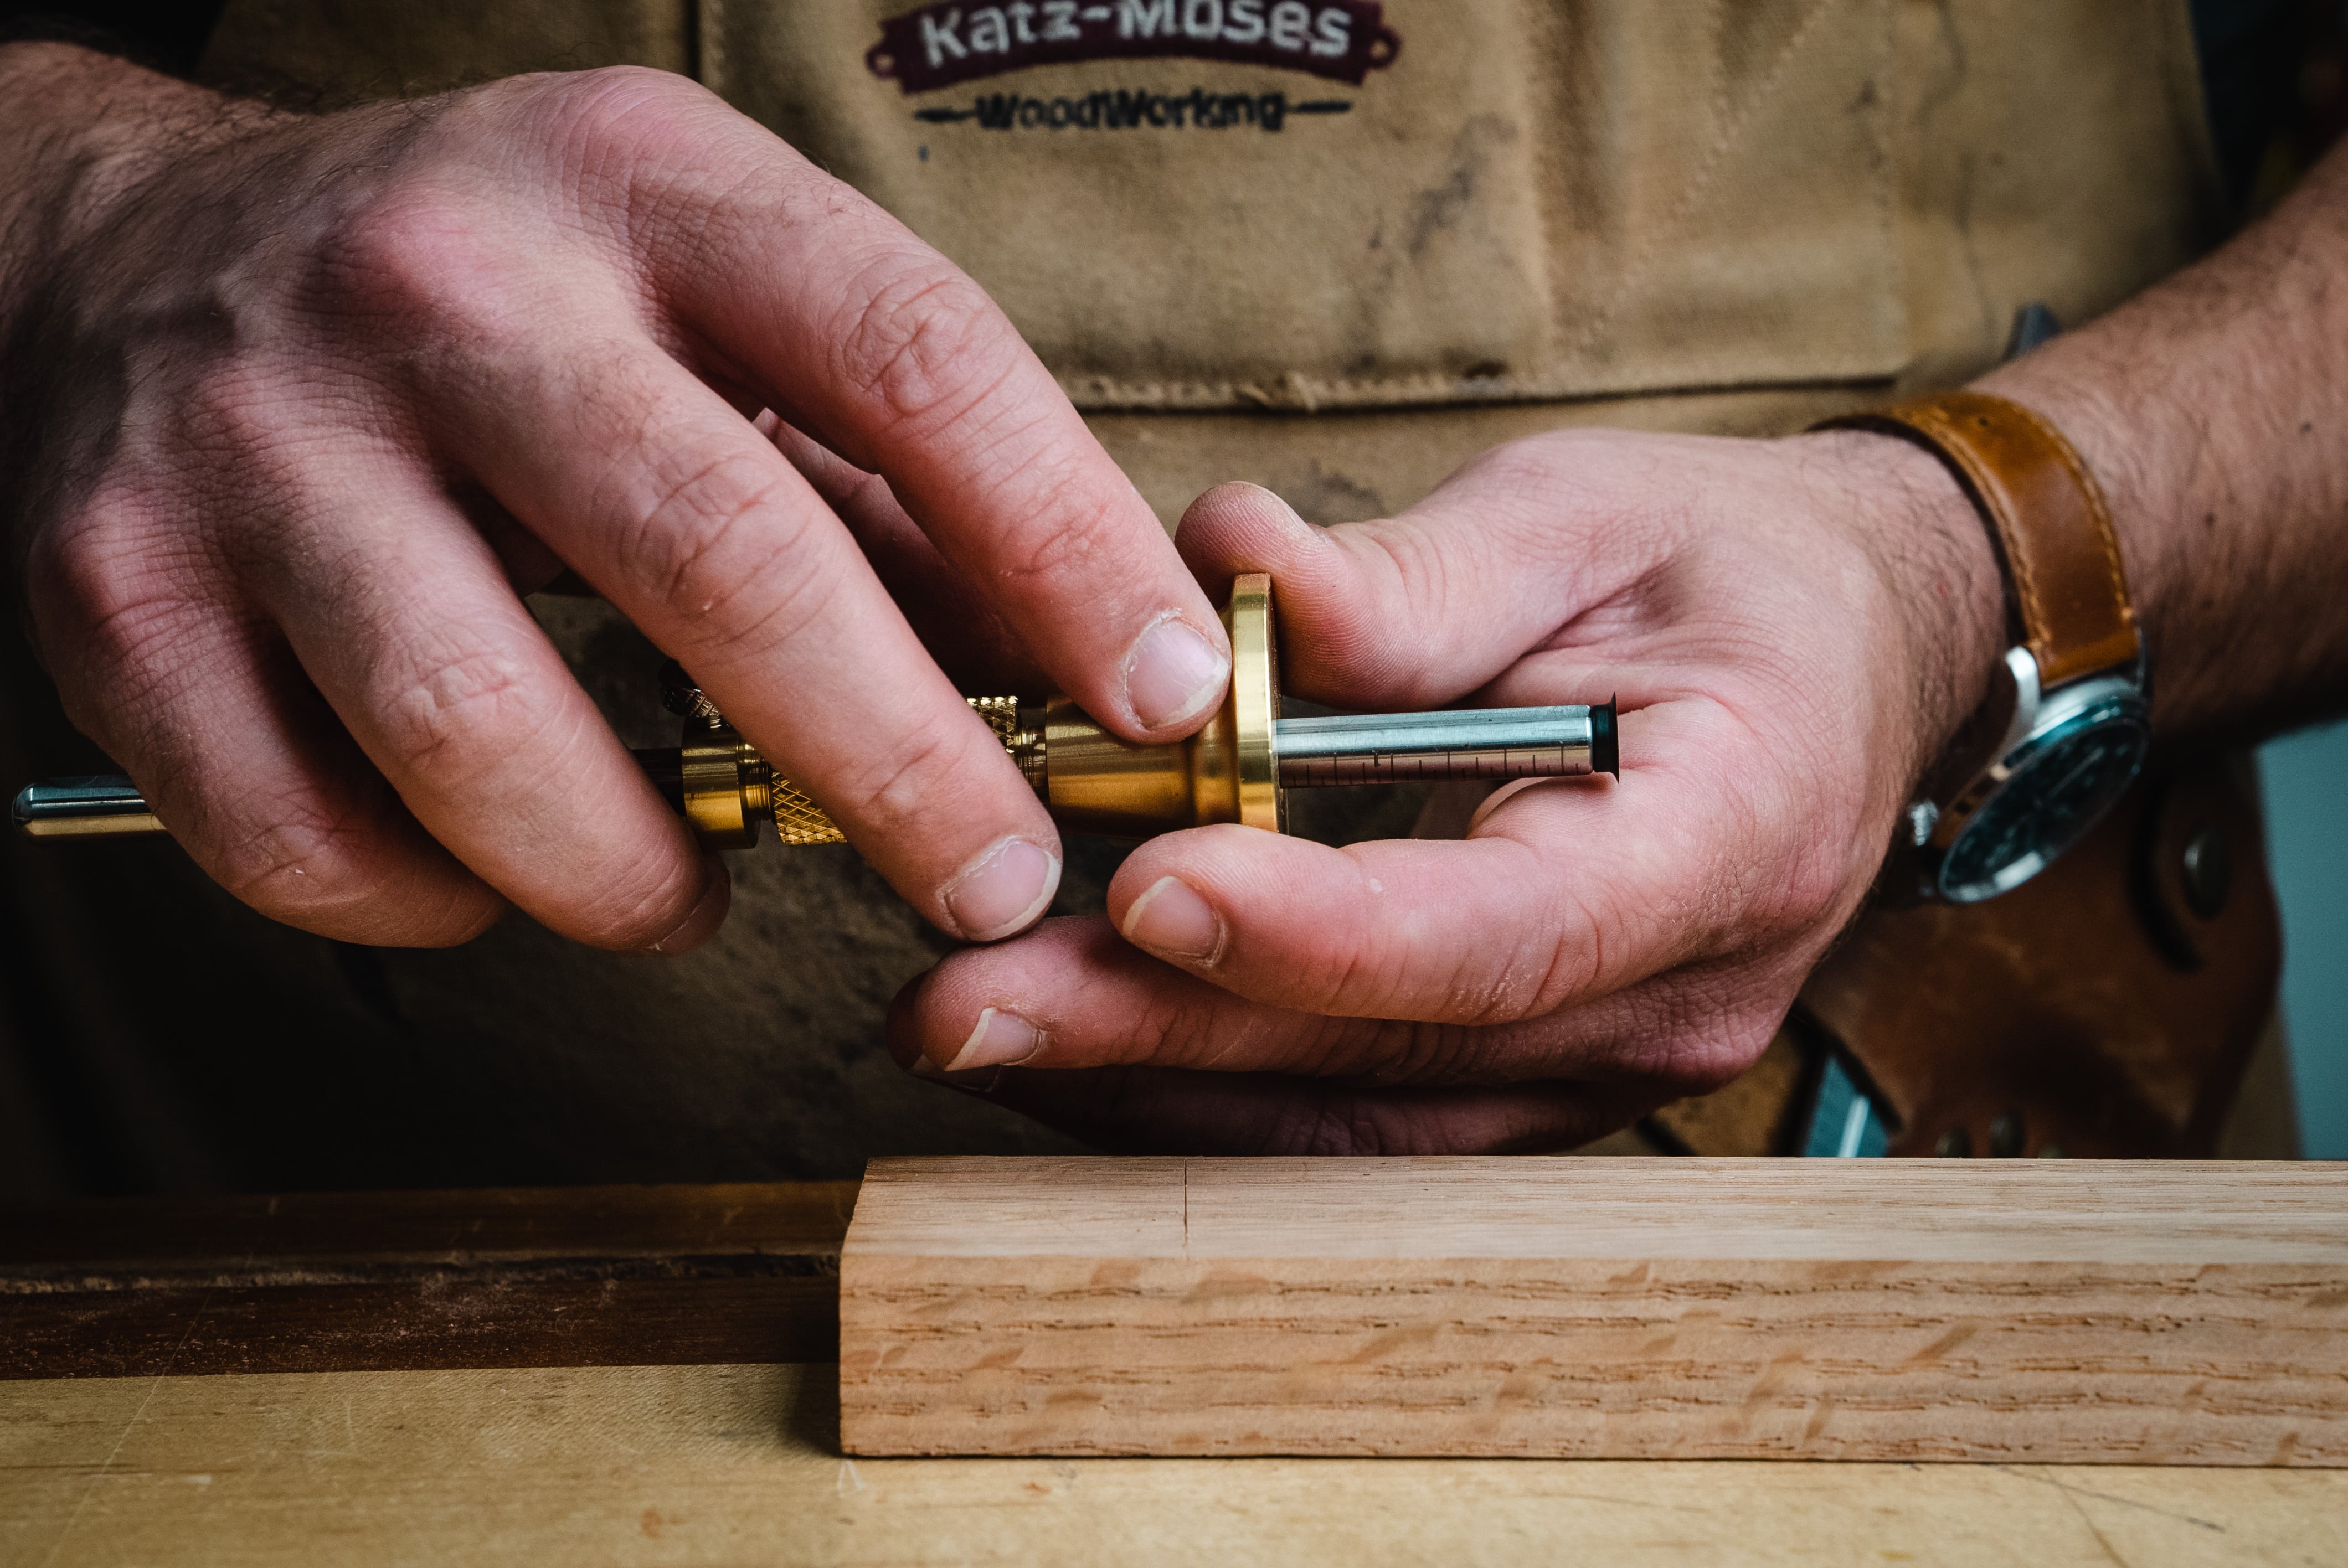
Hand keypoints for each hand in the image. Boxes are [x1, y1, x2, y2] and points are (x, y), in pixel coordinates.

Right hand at [2, 47, 1228, 949]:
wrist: (142, 254)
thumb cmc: (500, 309)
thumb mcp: (710, 305)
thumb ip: (902, 484)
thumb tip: (1104, 673)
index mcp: (641, 188)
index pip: (910, 360)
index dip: (1063, 547)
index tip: (1166, 695)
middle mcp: (444, 293)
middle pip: (717, 561)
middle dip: (896, 765)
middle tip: (995, 877)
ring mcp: (258, 445)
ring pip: (486, 734)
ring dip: (637, 871)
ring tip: (699, 888)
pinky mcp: (117, 596)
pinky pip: (305, 834)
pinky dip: (435, 904)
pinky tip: (494, 873)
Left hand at [888, 427, 2006, 1151]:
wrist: (1843, 655)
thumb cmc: (1724, 569)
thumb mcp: (1586, 517)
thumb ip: (1408, 574)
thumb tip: (1216, 567)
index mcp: (1728, 836)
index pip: (1510, 931)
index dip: (1322, 931)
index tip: (1150, 885)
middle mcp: (1677, 996)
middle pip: (1396, 1050)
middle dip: (1164, 1031)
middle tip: (959, 1006)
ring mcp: (1610, 1065)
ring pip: (1361, 1125)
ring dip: (1156, 1080)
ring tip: (972, 1022)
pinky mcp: (1540, 1078)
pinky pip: (1364, 1118)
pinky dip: (1214, 1085)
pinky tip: (1081, 1037)